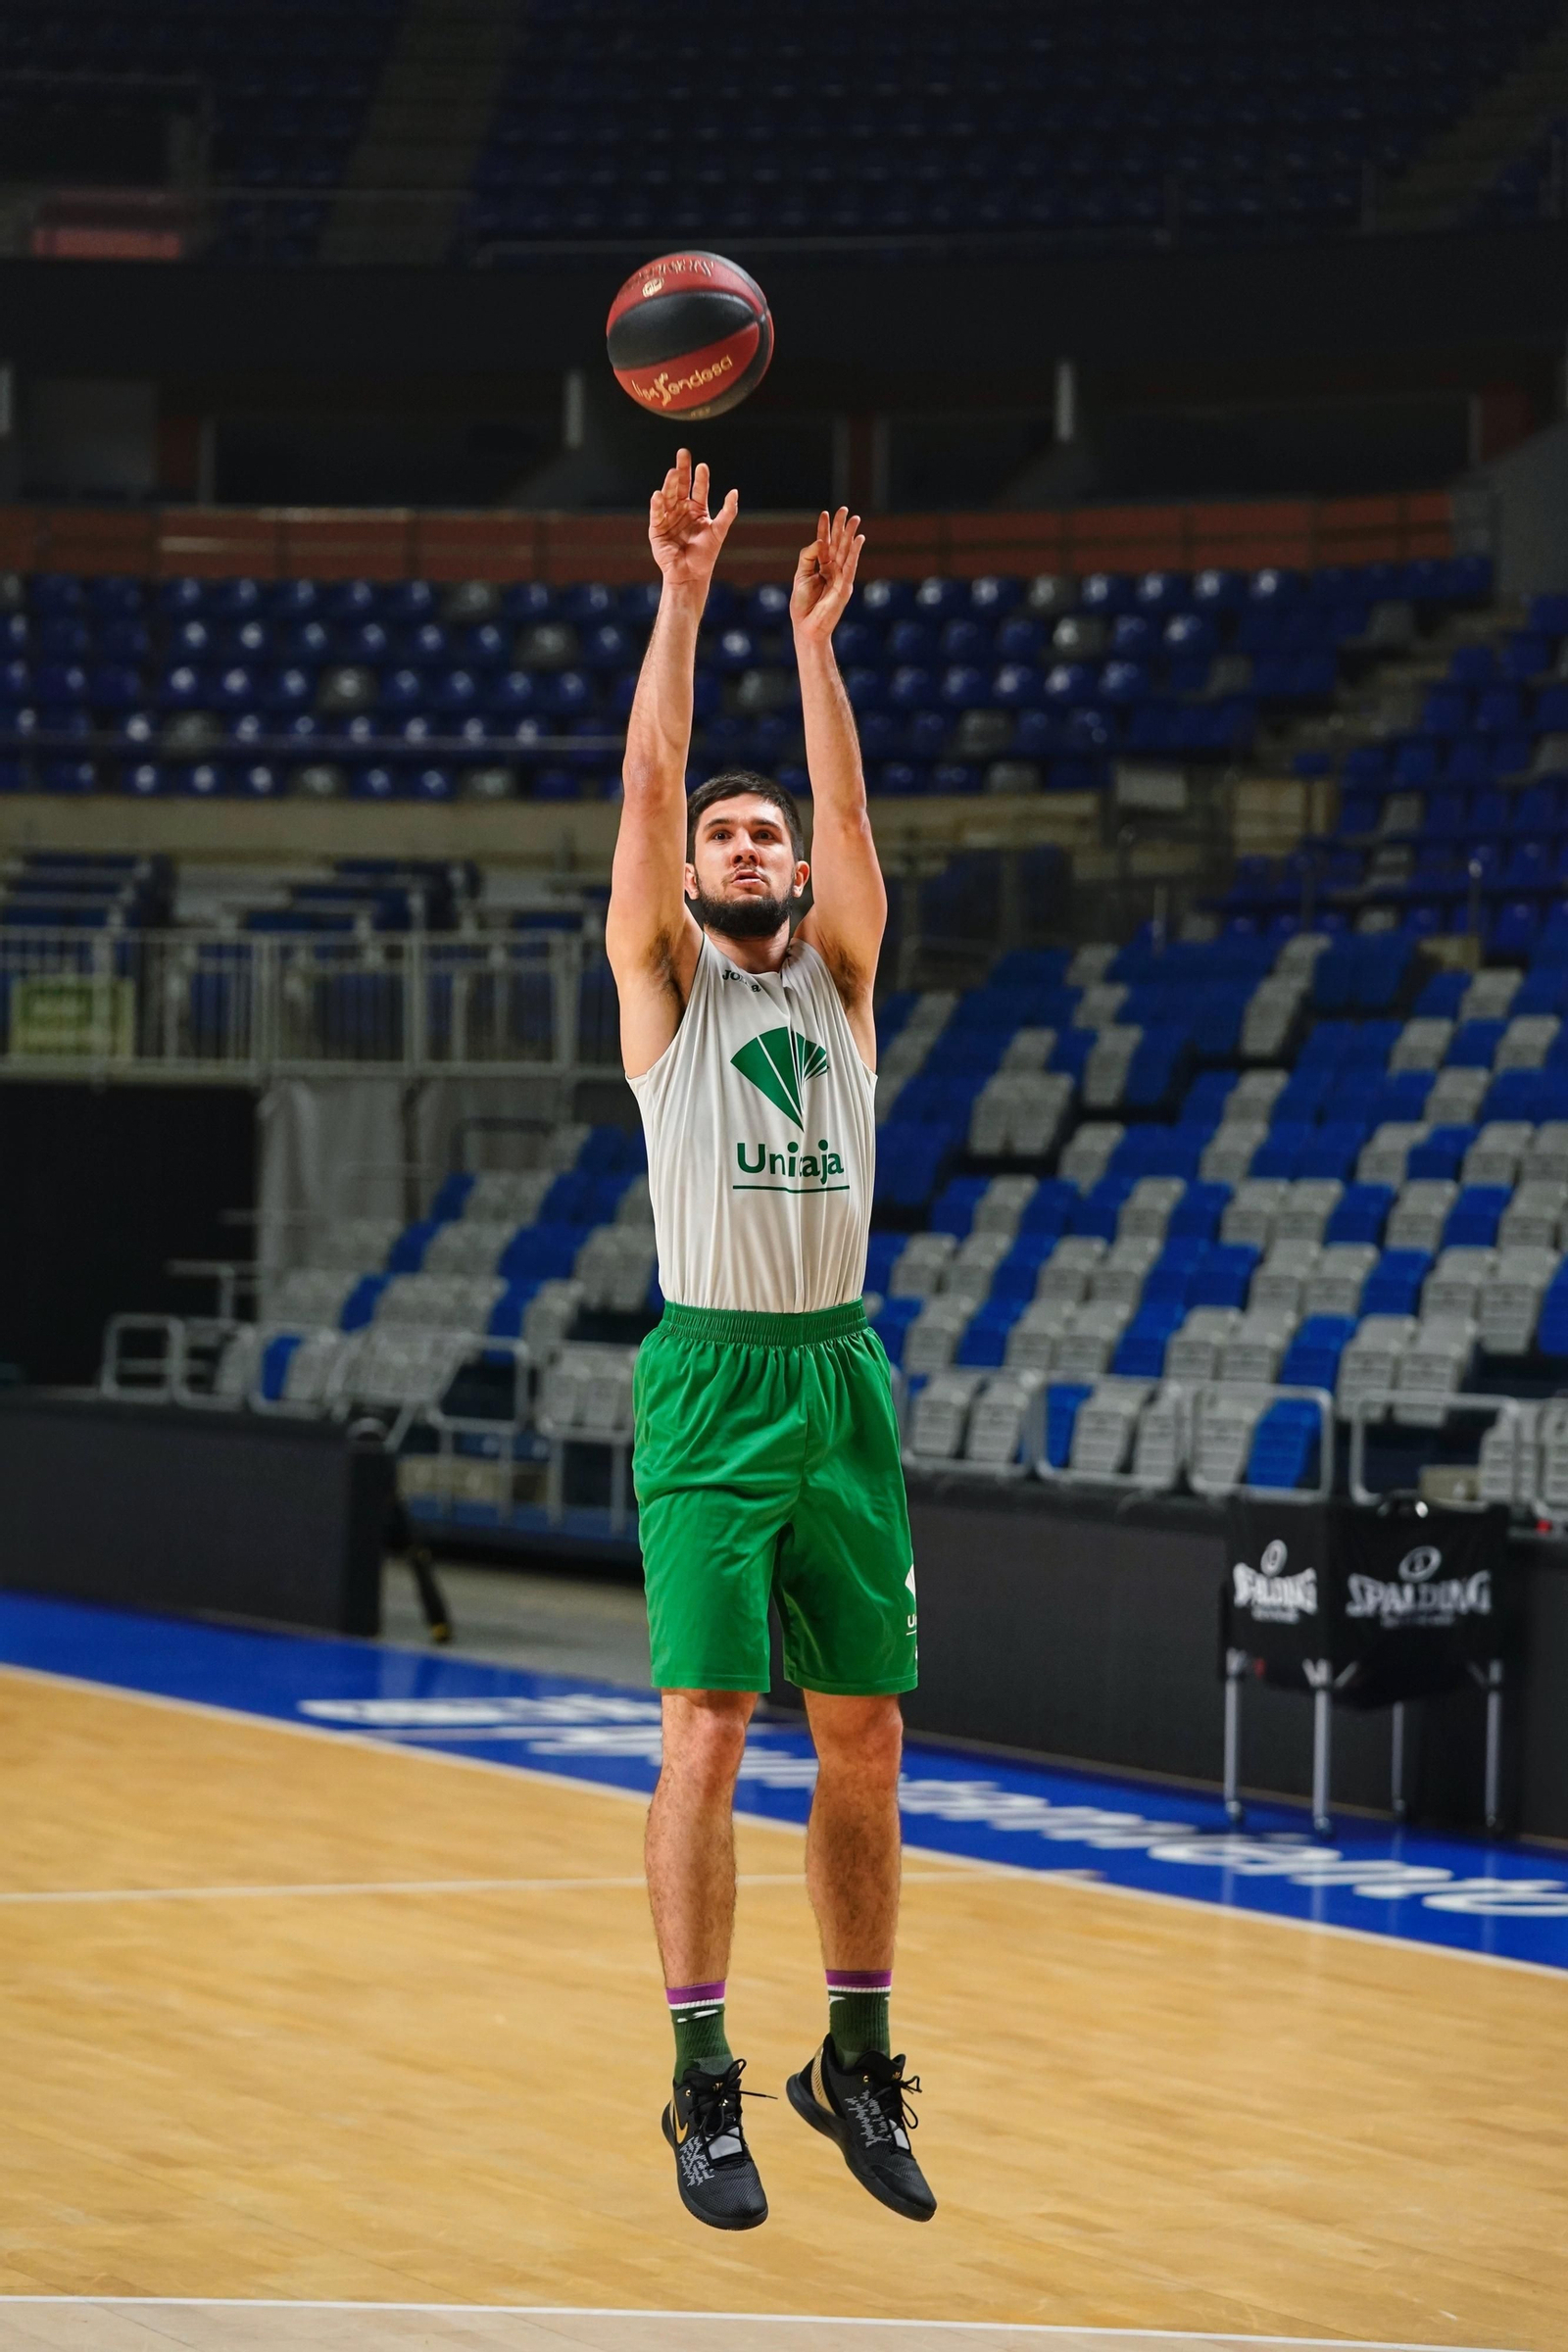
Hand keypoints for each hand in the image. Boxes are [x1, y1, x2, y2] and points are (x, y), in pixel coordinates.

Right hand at [648, 447, 737, 595]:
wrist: (690, 575)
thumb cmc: (705, 556)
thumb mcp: (719, 532)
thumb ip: (727, 513)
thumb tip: (734, 492)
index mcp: (697, 510)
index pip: (699, 489)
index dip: (701, 478)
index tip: (703, 466)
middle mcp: (681, 510)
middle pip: (681, 486)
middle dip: (681, 470)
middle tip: (683, 453)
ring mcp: (668, 518)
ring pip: (669, 496)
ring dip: (669, 484)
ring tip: (672, 472)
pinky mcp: (656, 529)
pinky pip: (657, 513)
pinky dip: (657, 504)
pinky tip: (659, 494)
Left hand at [791, 506, 863, 646]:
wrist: (806, 628)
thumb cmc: (802, 605)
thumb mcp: (801, 576)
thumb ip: (808, 556)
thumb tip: (821, 541)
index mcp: (821, 568)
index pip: (824, 544)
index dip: (824, 528)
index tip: (825, 513)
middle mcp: (833, 571)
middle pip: (838, 544)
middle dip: (841, 527)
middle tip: (845, 509)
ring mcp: (840, 578)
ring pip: (846, 552)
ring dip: (851, 535)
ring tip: (855, 519)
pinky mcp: (845, 587)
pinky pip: (851, 566)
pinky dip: (855, 553)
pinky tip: (859, 539)